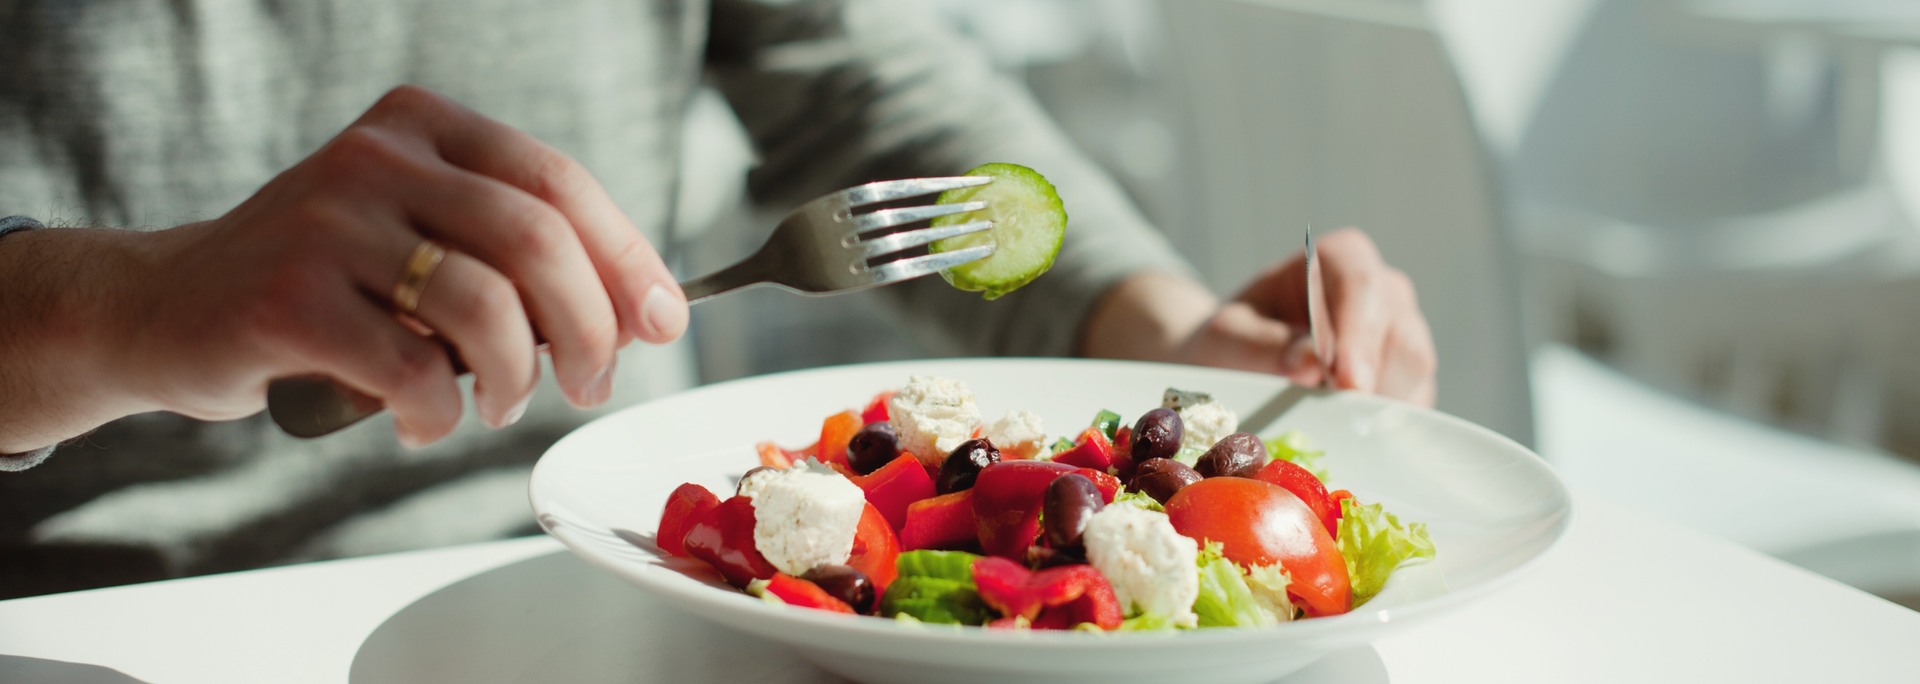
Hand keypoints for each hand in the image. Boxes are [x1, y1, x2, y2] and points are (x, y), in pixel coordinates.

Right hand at [0, 85, 688, 450]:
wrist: (167, 307)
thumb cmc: (326, 283)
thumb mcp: (423, 237)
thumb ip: (520, 257)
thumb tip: (649, 312)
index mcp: (422, 126)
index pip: (558, 182)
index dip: (626, 257)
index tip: (664, 323)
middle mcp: (377, 158)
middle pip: (536, 241)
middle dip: (588, 328)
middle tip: (589, 383)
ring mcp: (328, 222)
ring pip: (485, 310)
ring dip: (514, 381)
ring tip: (497, 405)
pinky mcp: (288, 298)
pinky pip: (412, 370)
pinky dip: (437, 415)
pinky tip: (419, 421)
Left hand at [1081, 228, 1435, 405]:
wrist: (1234, 368)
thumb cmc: (1231, 341)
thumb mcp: (1228, 339)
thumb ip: (1264, 346)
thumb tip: (1310, 365)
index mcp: (1339, 259)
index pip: (1361, 284)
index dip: (1358, 333)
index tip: (1345, 381)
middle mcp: (1381, 290)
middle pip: (1398, 330)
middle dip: (1371, 378)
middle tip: (1339, 421)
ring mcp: (1401, 333)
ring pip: (1412, 369)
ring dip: (1377, 406)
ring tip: (1332, 430)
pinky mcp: (1407, 378)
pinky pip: (1413, 401)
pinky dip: (1384, 425)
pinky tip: (1348, 439)